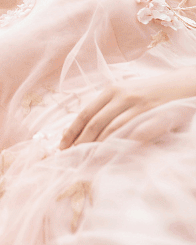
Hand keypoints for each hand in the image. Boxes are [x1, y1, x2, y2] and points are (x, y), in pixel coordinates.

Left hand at [60, 67, 195, 147]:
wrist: (181, 85)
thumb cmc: (147, 93)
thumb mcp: (124, 95)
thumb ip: (104, 109)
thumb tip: (80, 130)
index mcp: (110, 90)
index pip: (85, 113)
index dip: (72, 131)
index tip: (62, 146)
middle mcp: (121, 95)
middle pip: (95, 122)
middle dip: (81, 141)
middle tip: (73, 156)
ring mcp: (137, 105)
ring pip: (112, 128)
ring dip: (98, 145)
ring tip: (88, 158)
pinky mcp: (153, 114)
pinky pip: (134, 132)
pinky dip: (121, 143)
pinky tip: (113, 153)